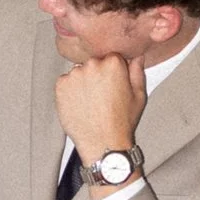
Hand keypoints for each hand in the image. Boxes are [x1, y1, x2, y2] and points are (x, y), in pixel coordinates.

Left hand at [56, 53, 143, 167]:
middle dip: (97, 75)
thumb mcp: (138, 95)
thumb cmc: (121, 122)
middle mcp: (92, 65)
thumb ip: (137, 71)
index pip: (111, 57)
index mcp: (113, 63)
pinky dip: (70, 90)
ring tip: (91, 102)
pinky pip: (66, 82)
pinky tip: (81, 104)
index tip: (113, 82)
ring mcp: (75, 74)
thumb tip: (136, 56)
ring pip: (79, 72)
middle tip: (102, 95)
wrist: (102, 143)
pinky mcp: (61, 85)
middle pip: (94, 63)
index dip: (113, 70)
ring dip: (83, 82)